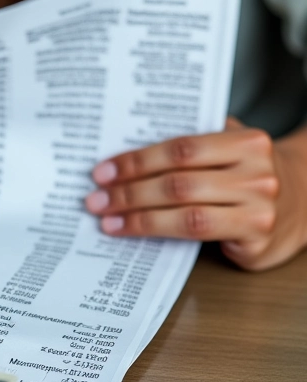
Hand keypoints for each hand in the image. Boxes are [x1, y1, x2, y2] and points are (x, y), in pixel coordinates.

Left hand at [85, 119, 306, 270]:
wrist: (303, 203)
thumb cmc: (249, 173)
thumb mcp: (229, 148)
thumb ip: (191, 145)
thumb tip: (125, 149)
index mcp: (247, 141)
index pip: (180, 149)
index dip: (137, 161)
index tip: (103, 171)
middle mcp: (258, 173)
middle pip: (178, 183)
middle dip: (129, 192)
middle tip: (95, 199)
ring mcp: (259, 208)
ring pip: (185, 214)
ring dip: (138, 218)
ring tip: (106, 219)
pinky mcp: (255, 239)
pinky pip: (197, 237)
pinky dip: (158, 234)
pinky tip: (133, 232)